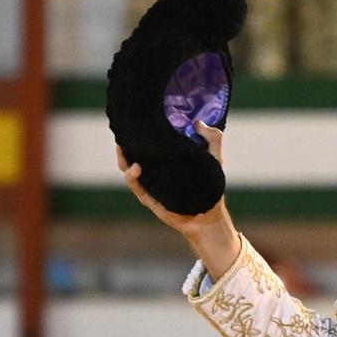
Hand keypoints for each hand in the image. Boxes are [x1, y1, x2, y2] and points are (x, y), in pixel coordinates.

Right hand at [116, 123, 240, 279]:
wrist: (210, 216)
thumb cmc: (212, 186)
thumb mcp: (214, 158)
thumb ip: (212, 138)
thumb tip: (197, 122)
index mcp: (167, 158)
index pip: (149, 142)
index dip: (140, 132)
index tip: (137, 120)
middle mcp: (155, 169)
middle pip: (132, 153)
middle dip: (125, 143)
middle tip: (124, 132)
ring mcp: (150, 183)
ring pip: (128, 168)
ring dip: (123, 158)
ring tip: (123, 149)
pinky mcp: (148, 197)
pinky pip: (135, 185)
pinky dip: (131, 176)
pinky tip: (136, 168)